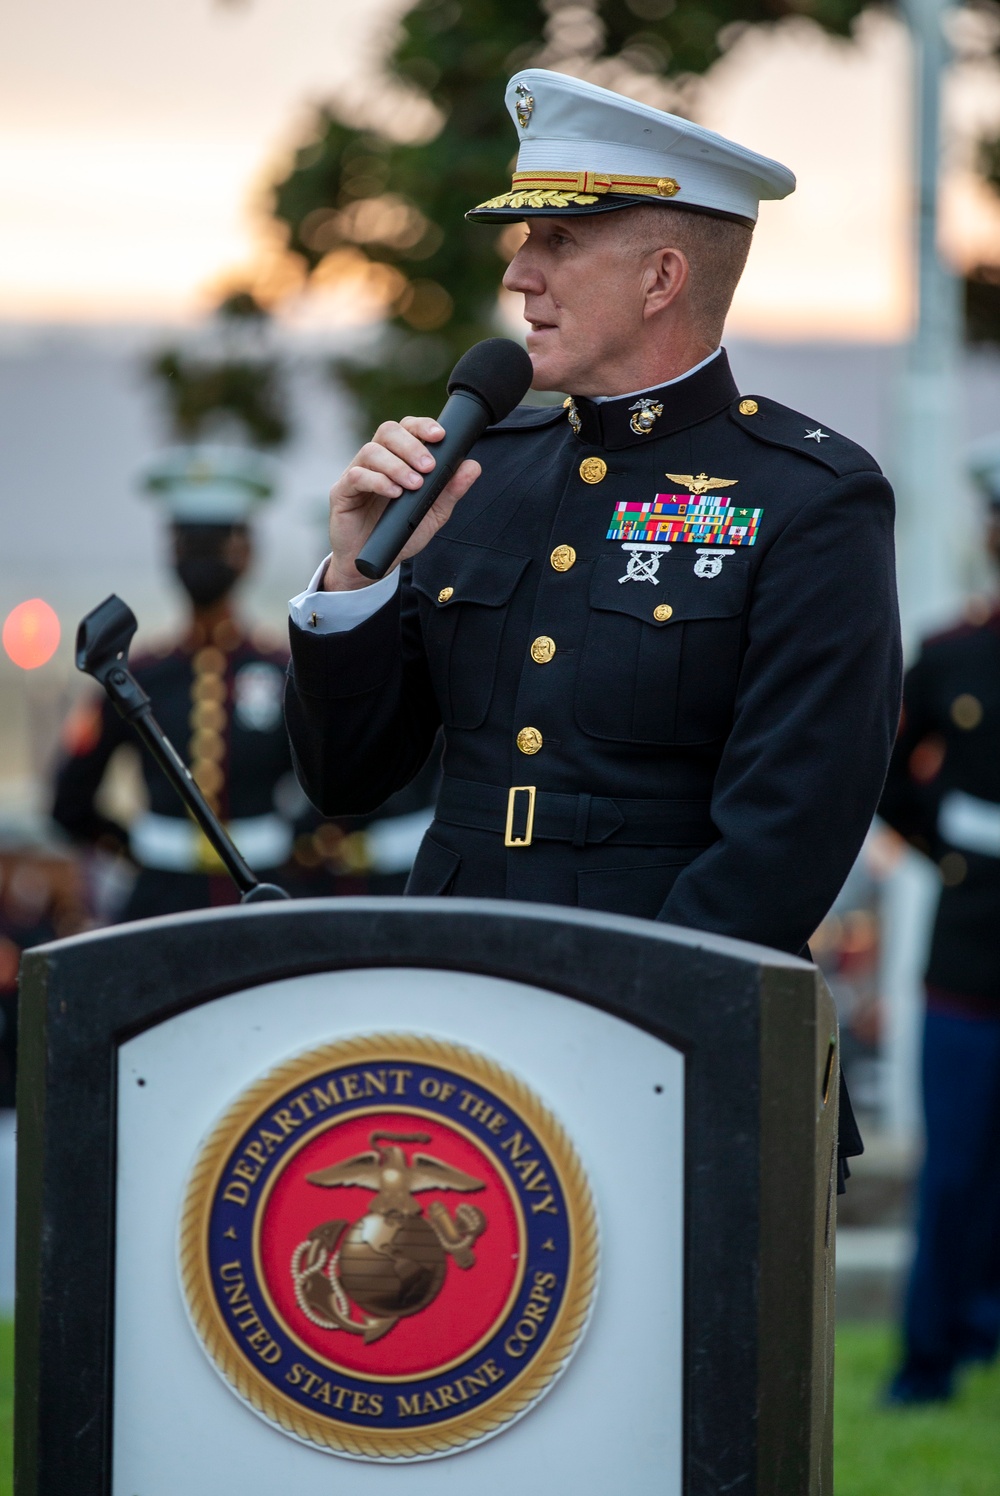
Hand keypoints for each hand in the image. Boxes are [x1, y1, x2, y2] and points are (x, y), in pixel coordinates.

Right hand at [323, 417, 480, 590]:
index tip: (440, 436)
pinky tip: (394, 493)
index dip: (422, 426)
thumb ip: (451, 490)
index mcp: (397, 459)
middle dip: (411, 445)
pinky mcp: (342, 492)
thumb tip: (473, 466)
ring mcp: (357, 474)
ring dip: (397, 465)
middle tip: (428, 467)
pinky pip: (356, 476)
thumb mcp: (433, 514)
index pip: (407, 429)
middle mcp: (376, 461)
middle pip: (388, 431)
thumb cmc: (400, 535)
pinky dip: (377, 481)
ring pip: (372, 451)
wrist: (372, 565)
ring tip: (414, 485)